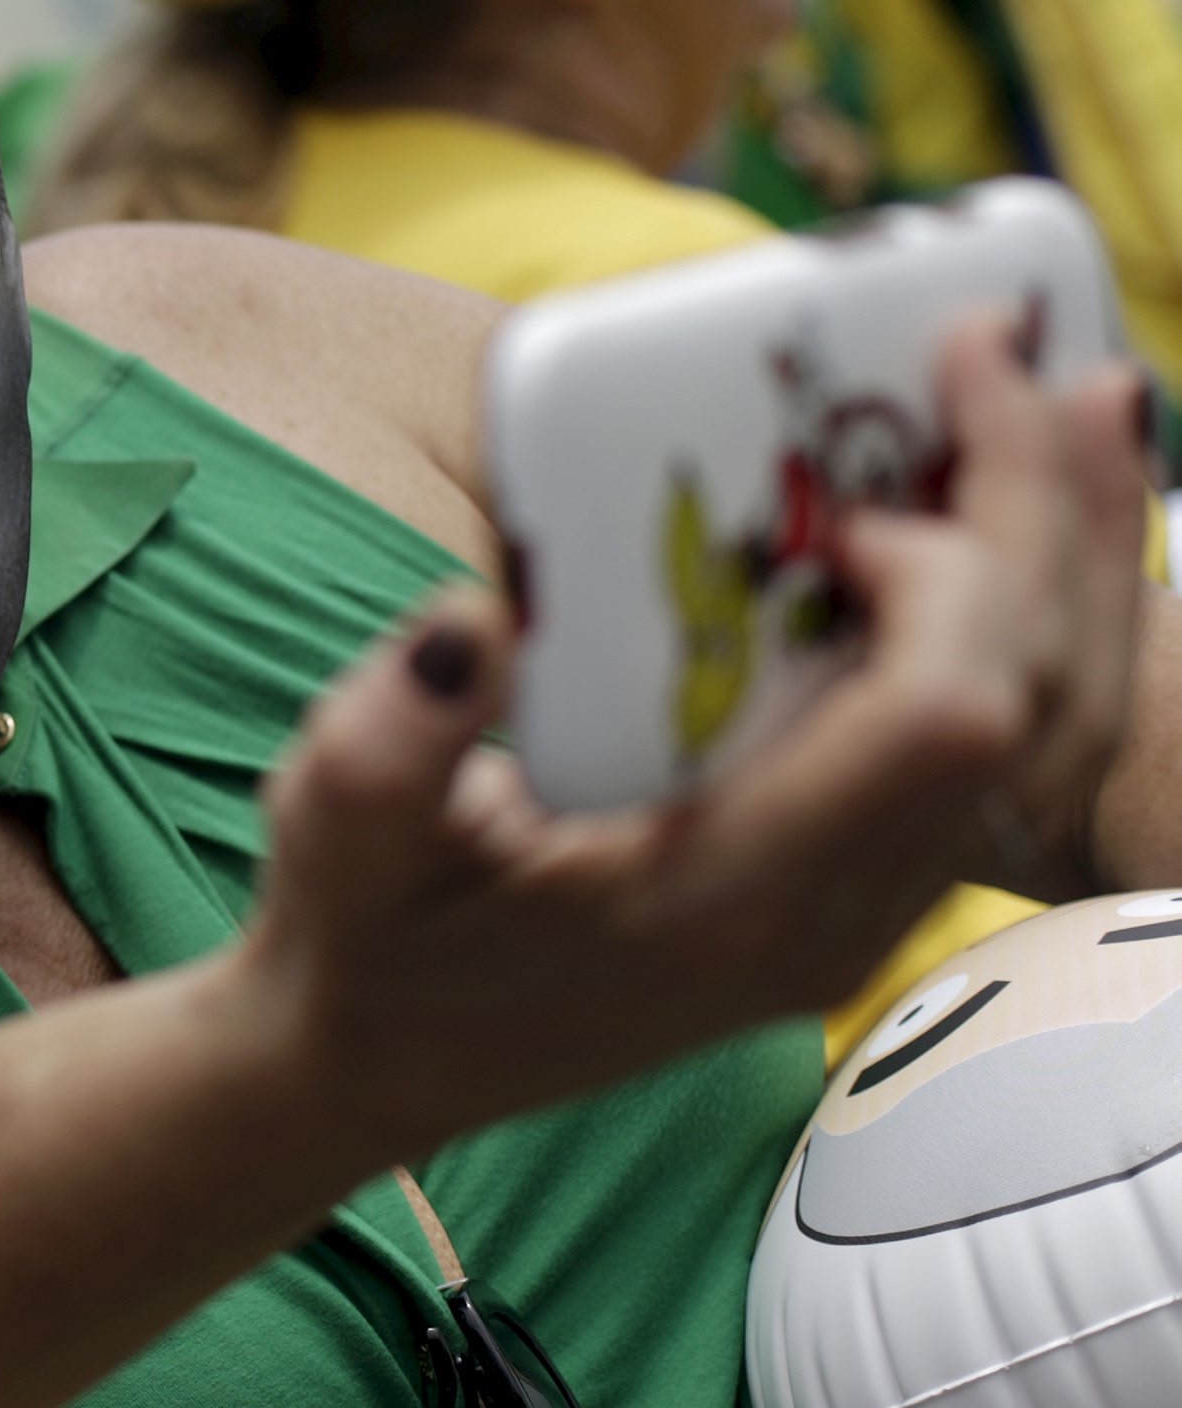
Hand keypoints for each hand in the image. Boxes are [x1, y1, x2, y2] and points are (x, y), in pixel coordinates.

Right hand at [240, 319, 1150, 1151]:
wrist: (381, 1056)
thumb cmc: (365, 933)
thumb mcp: (336, 833)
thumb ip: (391, 736)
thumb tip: (469, 617)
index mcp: (731, 901)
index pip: (939, 721)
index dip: (945, 577)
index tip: (843, 493)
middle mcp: (835, 913)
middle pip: (1036, 701)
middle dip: (1047, 512)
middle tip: (1007, 351)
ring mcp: (865, 904)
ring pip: (1054, 723)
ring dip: (1070, 550)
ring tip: (1071, 400)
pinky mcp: (860, 875)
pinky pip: (1006, 736)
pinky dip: (1030, 608)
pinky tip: (1001, 510)